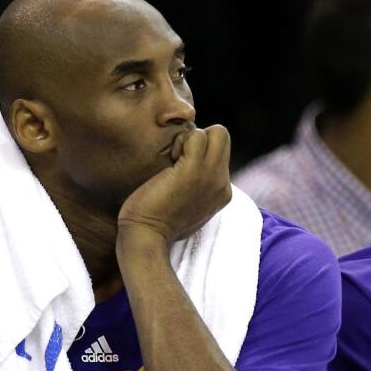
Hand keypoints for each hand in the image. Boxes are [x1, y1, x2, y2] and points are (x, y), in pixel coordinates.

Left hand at [117, 125, 232, 251]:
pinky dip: (181, 140)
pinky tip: (168, 159)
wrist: (147, 237)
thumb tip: (186, 171)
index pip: (220, 154)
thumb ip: (194, 189)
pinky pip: (196, 135)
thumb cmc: (156, 224)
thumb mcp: (185, 207)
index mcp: (221, 192)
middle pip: (224, 138)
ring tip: (173, 158)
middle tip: (179, 155)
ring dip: (191, 138)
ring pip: (217, 133)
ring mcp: (211, 176)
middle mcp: (222, 183)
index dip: (201, 151)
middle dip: (202, 137)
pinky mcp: (194, 169)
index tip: (180, 166)